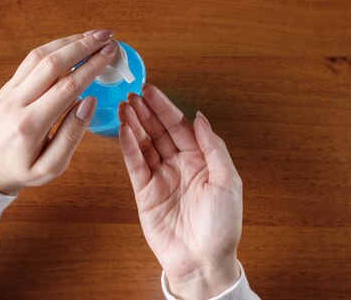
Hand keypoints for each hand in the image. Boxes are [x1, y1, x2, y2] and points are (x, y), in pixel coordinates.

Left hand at [0, 29, 117, 194]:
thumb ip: (72, 135)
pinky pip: (30, 61)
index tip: (110, 53)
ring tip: (93, 36)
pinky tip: (70, 44)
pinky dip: (52, 47)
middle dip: (83, 46)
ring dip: (68, 41)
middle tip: (107, 36)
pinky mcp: (7, 87)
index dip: (91, 66)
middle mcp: (17, 102)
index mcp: (30, 125)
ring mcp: (9, 91)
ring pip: (39, 55)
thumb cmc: (21, 171)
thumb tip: (90, 101)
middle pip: (52, 63)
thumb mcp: (51, 167)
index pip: (67, 86)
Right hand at [118, 84, 242, 299]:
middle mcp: (179, 165)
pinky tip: (123, 130)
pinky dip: (128, 146)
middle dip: (145, 112)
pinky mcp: (145, 192)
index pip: (180, 126)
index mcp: (201, 160)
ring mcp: (160, 177)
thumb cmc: (222, 225)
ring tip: (123, 107)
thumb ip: (213, 147)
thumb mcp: (227, 181)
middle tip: (131, 94)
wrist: (203, 261)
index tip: (150, 91)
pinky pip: (135, 164)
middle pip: (159, 131)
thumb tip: (200, 117)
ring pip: (144, 144)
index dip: (165, 108)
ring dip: (134, 124)